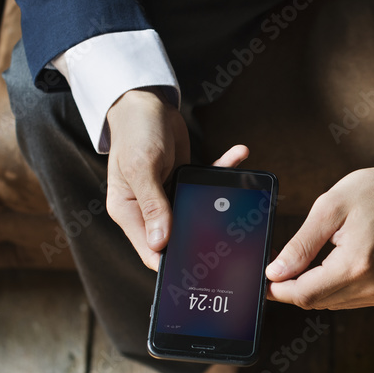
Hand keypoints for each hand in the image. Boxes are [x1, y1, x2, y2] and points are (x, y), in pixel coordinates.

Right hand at [105, 88, 247, 269]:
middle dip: (205, 238)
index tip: (202, 270)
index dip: (174, 263)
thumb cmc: (135, 131)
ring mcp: (167, 197)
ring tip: (244, 192)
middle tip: (236, 241)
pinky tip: (239, 155)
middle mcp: (147, 210)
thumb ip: (152, 205)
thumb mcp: (142, 167)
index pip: (151, 251)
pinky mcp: (183, 181)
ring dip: (219, 201)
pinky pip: (206, 184)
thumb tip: (160, 243)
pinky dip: (224, 171)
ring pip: (197, 211)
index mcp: (128, 211)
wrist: (144, 102)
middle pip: (177, 237)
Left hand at [266, 150, 373, 309]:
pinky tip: (332, 261)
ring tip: (312, 254)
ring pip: (327, 302)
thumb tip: (275, 272)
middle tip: (283, 259)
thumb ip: (300, 245)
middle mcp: (371, 286)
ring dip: (312, 285)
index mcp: (356, 265)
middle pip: (314, 300)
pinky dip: (331, 285)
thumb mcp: (330, 208)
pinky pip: (344, 298)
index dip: (278, 288)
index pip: (304, 294)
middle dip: (293, 284)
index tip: (266, 274)